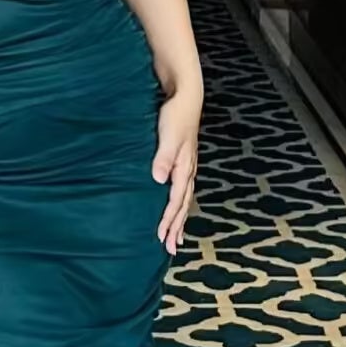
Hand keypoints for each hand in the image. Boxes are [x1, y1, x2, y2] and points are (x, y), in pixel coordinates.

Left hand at [152, 88, 199, 254]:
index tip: (161, 237)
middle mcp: (187, 171)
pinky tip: (176, 211)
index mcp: (184, 168)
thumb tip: (158, 179)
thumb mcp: (168, 135)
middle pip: (183, 206)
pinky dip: (179, 206)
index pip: (175, 201)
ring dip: (179, 220)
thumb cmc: (175, 115)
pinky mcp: (183, 163)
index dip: (169, 220)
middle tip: (170, 249)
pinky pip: (183, 191)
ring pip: (184, 201)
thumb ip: (163, 157)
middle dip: (177, 228)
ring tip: (176, 238)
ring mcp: (187, 168)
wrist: (186, 98)